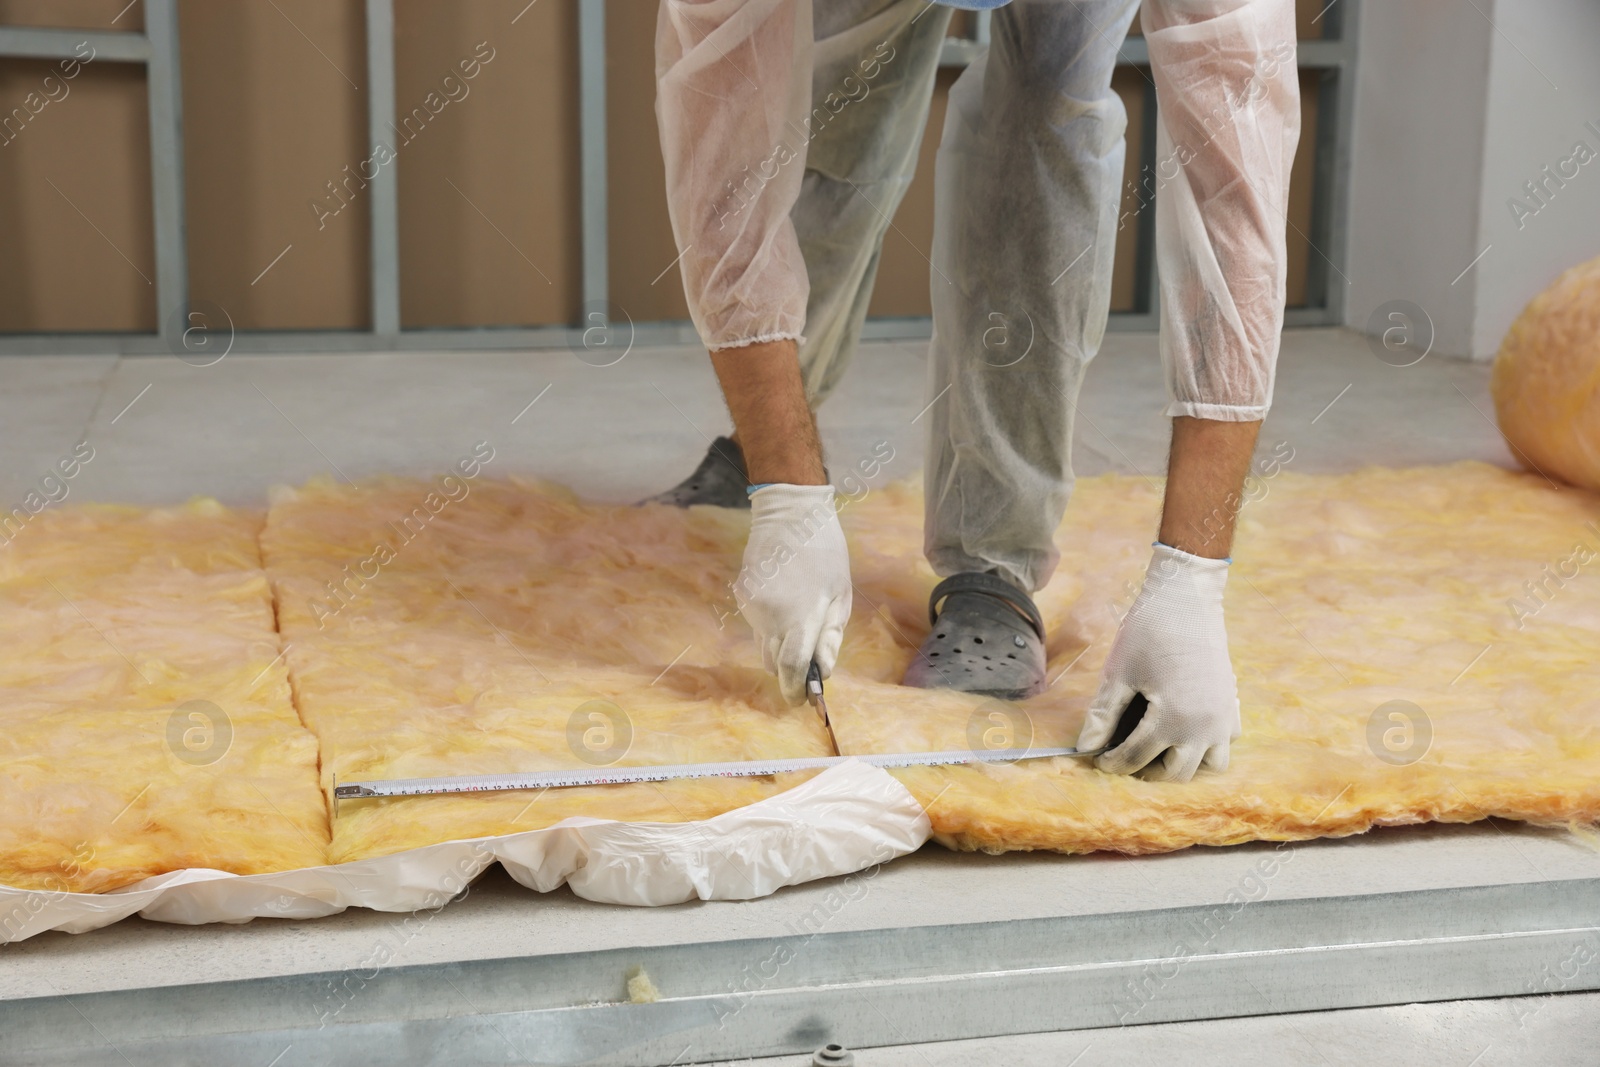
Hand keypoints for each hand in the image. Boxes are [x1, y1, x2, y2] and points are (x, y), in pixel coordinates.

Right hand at [737, 484, 851, 704]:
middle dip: (788, 671)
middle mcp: (770, 616)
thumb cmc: (825, 553)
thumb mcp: (841, 595)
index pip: (792, 667)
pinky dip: (769, 624)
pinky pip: (756, 624)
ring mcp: (752, 606)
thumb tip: (824, 671)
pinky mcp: (741, 596)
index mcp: (800, 616)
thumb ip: (830, 637)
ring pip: (762, 645)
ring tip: (798, 619)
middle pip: (773, 662)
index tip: (801, 702)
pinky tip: (783, 599)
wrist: (789, 514)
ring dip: (779, 646)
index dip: (796, 689)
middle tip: (806, 667)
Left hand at [1077, 542, 1239, 781]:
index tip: (1099, 761)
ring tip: (1158, 750)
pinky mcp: (1231, 704)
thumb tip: (1085, 748)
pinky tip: (1184, 731)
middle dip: (1147, 771)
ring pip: (1209, 765)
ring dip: (1183, 765)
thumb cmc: (1148, 632)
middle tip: (1126, 758)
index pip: (1137, 757)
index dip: (1113, 763)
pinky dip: (1207, 746)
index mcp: (1173, 719)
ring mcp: (1223, 717)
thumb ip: (1102, 715)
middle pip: (1175, 773)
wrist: (1187, 597)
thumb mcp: (1119, 673)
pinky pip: (1225, 742)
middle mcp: (1204, 726)